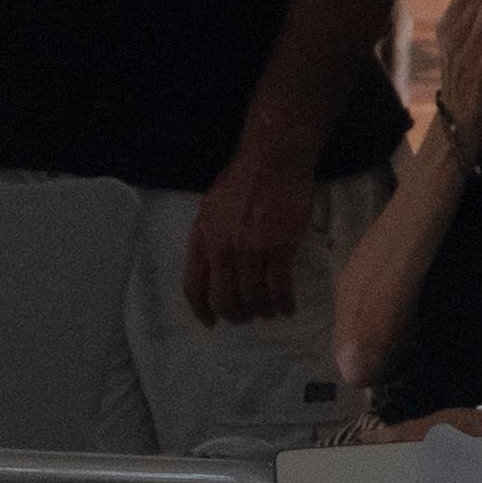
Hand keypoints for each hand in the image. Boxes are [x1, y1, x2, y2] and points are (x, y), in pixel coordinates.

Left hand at [184, 137, 320, 327]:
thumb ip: (209, 237)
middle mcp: (223, 249)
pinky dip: (283, 303)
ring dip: (261, 311)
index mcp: (202, 239)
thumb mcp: (211, 208)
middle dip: (235, 315)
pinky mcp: (280, 247)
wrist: (273, 160)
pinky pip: (279, 287)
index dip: (201, 310)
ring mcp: (252, 249)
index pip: (193, 286)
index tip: (211, 323)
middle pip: (224, 298)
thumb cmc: (243, 180)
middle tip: (246, 317)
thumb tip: (213, 264)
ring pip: (253, 297)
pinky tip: (287, 307)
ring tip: (269, 312)